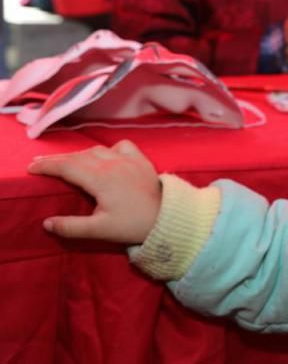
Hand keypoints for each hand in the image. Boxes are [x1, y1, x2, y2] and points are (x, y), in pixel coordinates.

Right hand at [26, 139, 161, 243]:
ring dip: (79, 154)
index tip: (32, 168)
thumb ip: (71, 226)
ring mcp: (128, 159)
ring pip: (97, 150)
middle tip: (42, 164)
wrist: (168, 217)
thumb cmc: (133, 225)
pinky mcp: (142, 160)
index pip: (66, 166)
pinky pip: (121, 146)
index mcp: (100, 178)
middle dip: (58, 160)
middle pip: (79, 156)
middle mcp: (112, 163)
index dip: (47, 166)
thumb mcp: (99, 230)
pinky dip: (107, 149)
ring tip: (67, 162)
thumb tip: (47, 222)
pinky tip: (104, 156)